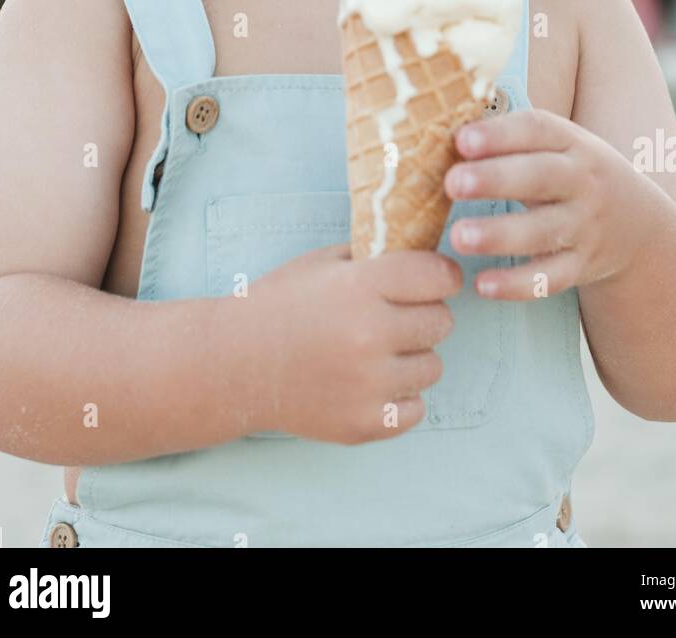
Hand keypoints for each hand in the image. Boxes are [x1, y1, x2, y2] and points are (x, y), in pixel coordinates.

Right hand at [246, 243, 461, 443]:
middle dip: (424, 315)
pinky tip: (370, 383)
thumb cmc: (279, 304)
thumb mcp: (323, 262)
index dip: (440, 275)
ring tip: (376, 352)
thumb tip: (426, 251)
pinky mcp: (365, 423)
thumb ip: (375, 256)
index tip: (432, 280)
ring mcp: (369, 384)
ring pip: (433, 367)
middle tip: (394, 317)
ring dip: (413, 358)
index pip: (440, 276)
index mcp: (361, 286)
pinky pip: (416, 409)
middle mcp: (370, 334)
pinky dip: (399, 397)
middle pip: (442, 322)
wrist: (233, 364)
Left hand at [443, 108, 662, 299]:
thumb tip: (443, 122)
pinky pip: (550, 278)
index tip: (461, 139)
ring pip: (543, 231)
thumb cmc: (573, 174)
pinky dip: (518, 285)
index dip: (499, 134)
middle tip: (453, 183)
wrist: (640, 225)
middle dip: (496, 179)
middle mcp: (583, 181)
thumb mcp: (559, 146)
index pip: (537, 129)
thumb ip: (513, 137)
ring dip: (500, 235)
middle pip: (539, 177)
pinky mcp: (582, 266)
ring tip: (459, 237)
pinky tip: (483, 285)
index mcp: (572, 142)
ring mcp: (585, 225)